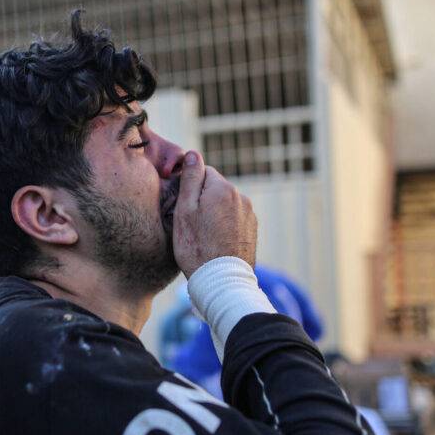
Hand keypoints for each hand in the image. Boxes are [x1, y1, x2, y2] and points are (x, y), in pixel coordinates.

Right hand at [172, 151, 257, 276]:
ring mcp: (249, 214)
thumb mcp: (185, 211)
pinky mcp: (252, 230)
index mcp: (222, 188)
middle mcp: (240, 197)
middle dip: (203, 199)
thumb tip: (193, 154)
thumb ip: (190, 179)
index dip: (189, 186)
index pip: (203, 172)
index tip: (182, 205)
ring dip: (214, 212)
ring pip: (225, 204)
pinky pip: (234, 219)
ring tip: (203, 235)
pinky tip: (215, 242)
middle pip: (215, 188)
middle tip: (190, 223)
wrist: (221, 280)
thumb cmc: (196, 246)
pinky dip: (224, 225)